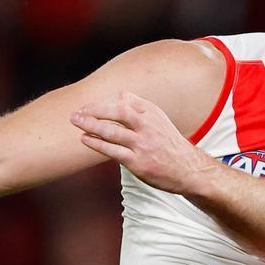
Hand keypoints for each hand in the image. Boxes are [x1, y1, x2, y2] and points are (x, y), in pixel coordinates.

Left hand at [70, 91, 211, 195]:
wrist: (189, 170)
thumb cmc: (170, 146)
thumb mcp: (159, 121)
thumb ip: (139, 108)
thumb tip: (119, 95)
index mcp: (153, 113)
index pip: (125, 100)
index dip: (104, 102)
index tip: (89, 106)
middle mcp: (148, 126)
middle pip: (118, 111)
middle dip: (95, 109)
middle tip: (78, 111)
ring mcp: (143, 144)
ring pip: (112, 131)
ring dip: (91, 125)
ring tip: (75, 121)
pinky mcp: (138, 162)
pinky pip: (113, 151)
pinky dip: (97, 144)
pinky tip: (85, 139)